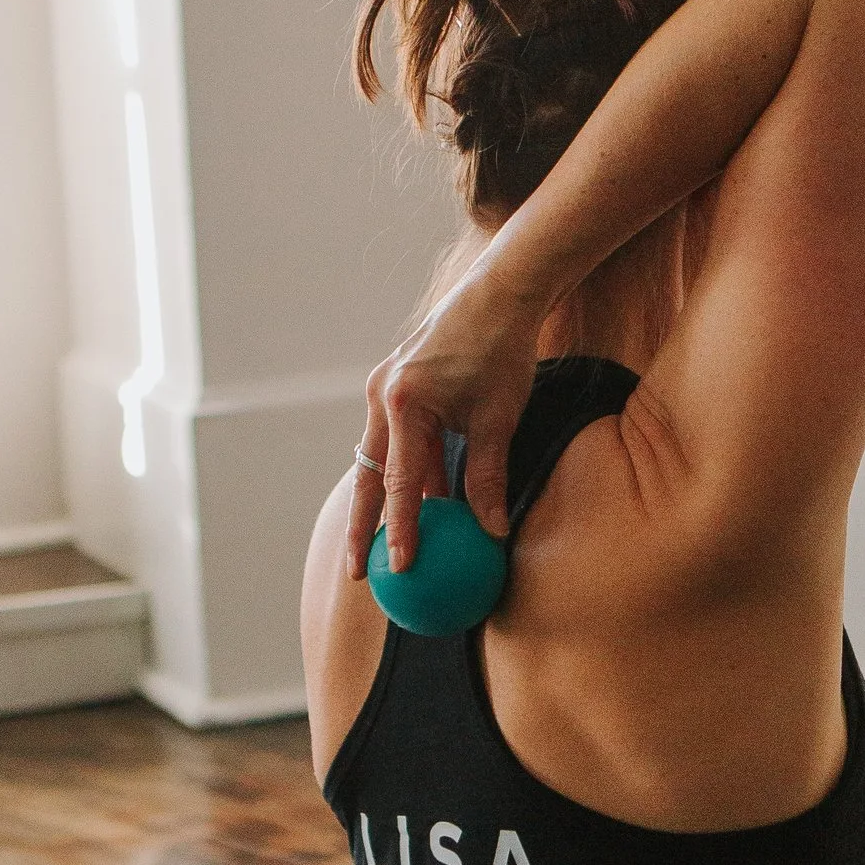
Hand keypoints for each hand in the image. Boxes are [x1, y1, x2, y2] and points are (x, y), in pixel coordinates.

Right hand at [347, 256, 538, 579]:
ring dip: (385, 499)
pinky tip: (418, 500)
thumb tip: (493, 531)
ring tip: (384, 545)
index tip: (399, 568)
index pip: (398, 483)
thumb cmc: (503, 351)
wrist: (499, 293)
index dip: (399, 530)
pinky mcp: (395, 383)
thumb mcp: (499, 419)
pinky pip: (395, 437)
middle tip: (360, 571)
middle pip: (369, 475)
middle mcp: (383, 394)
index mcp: (405, 403)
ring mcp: (384, 386)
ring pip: (380, 456)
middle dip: (364, 526)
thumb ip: (489, 476)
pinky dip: (405, 468)